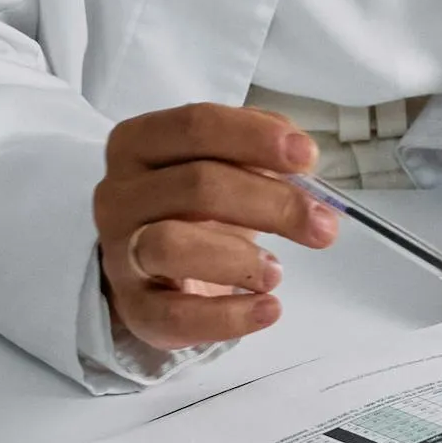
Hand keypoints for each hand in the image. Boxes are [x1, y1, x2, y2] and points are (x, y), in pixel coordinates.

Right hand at [94, 103, 338, 353]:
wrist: (150, 265)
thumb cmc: (193, 205)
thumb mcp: (221, 164)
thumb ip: (257, 150)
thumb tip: (300, 158)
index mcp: (138, 143)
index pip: (194, 126)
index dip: (253, 137)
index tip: (308, 157)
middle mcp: (119, 193)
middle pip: (195, 185)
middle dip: (271, 203)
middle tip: (323, 225)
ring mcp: (119, 252)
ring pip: (172, 246)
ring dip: (239, 258)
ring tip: (278, 271)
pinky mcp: (133, 307)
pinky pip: (174, 316)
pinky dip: (228, 316)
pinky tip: (268, 309)